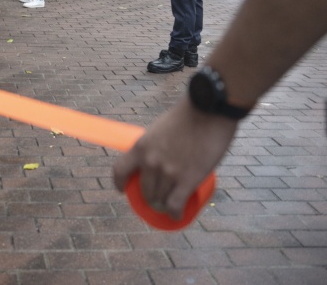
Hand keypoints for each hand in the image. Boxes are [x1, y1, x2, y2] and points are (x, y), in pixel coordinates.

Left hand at [113, 98, 237, 219]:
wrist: (207, 111)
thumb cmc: (186, 116)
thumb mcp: (159, 129)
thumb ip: (155, 145)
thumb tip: (158, 158)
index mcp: (140, 147)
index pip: (119, 170)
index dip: (119, 183)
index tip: (122, 189)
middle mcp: (151, 162)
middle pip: (145, 190)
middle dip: (150, 198)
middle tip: (157, 199)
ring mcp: (169, 172)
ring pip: (160, 200)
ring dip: (163, 205)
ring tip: (168, 206)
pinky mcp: (187, 180)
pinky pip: (175, 204)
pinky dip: (175, 213)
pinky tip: (177, 216)